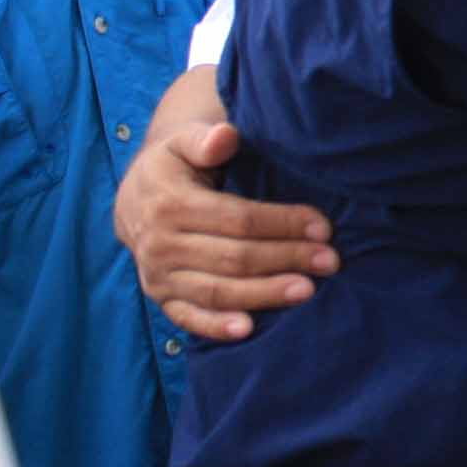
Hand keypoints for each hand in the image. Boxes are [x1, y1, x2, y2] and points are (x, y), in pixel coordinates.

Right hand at [112, 118, 337, 340]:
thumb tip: (226, 136)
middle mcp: (160, 244)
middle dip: (286, 258)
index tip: (323, 227)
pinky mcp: (161, 297)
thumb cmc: (175, 166)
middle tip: (330, 261)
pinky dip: (215, 326)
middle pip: (234, 257)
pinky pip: (188, 317)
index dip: (283, 223)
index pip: (238, 219)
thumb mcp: (183, 142)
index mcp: (170, 204)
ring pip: (217, 290)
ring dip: (264, 294)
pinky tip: (248, 330)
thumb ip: (204, 139)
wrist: (136, 197)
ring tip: (307, 291)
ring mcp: (158, 275)